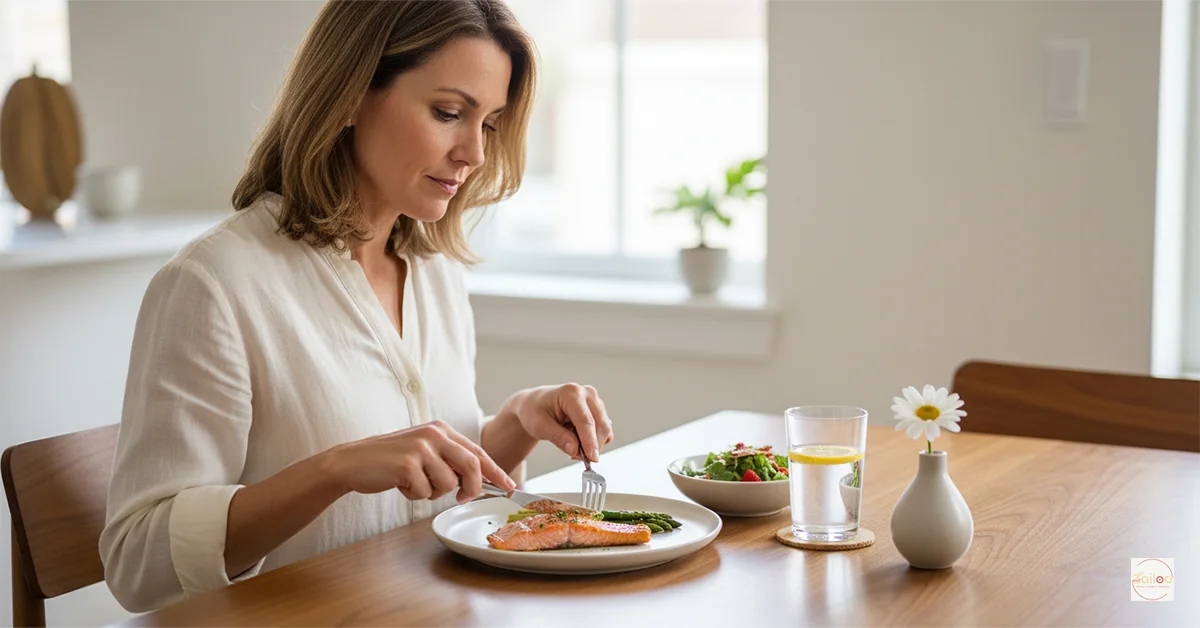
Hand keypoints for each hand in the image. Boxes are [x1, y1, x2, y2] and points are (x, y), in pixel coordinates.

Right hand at [323, 421, 514, 504]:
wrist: (352, 462)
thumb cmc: (390, 461)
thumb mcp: (423, 452)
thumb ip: (448, 460)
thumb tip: (475, 481)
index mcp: (440, 429)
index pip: (477, 451)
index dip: (495, 471)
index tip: (509, 486)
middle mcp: (433, 434)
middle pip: (471, 465)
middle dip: (472, 487)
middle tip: (462, 499)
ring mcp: (421, 447)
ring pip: (447, 483)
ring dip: (433, 493)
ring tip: (413, 484)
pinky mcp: (407, 464)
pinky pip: (425, 491)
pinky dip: (414, 495)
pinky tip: (400, 485)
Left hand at [504, 384, 613, 461]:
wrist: (535, 404)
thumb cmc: (535, 411)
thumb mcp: (539, 426)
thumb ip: (558, 437)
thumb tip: (575, 450)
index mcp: (571, 393)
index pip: (585, 420)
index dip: (590, 441)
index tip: (592, 458)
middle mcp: (587, 393)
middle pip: (600, 425)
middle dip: (592, 446)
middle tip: (574, 457)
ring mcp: (595, 401)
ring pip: (604, 429)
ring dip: (592, 444)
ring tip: (569, 443)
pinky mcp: (599, 411)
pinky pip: (604, 431)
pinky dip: (594, 441)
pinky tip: (577, 439)